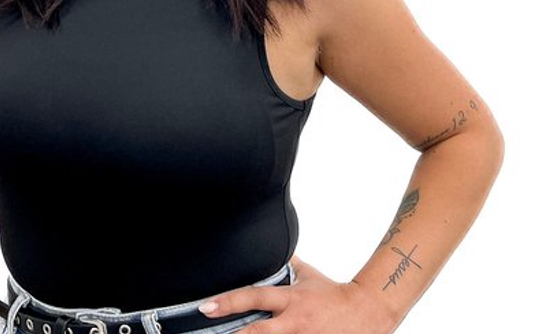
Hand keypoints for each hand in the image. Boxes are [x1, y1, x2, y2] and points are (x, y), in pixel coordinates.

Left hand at [198, 257, 393, 333]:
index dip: (229, 302)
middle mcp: (295, 323)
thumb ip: (287, 264)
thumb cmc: (333, 294)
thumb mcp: (308, 275)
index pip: (254, 297)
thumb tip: (270, 247)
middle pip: (259, 333)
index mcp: (291, 299)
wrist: (367, 312)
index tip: (206, 307)